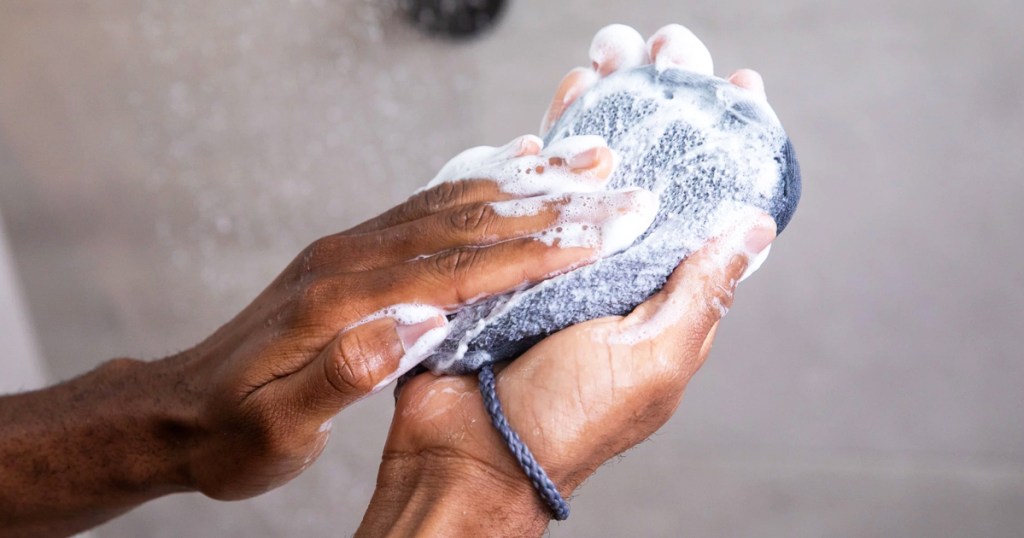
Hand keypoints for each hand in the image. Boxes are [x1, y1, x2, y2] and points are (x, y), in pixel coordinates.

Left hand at [0, 131, 654, 534]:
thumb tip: (417, 322)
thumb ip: (344, 373)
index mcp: (338, 304)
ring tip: (578, 165)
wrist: (174, 411)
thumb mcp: (277, 427)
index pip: (455, 270)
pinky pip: (420, 210)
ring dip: (517, 186)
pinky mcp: (344, 256)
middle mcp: (346, 262)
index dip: (531, 252)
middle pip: (463, 224)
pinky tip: (505, 178)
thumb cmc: (230, 433)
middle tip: (614, 189)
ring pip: (446, 206)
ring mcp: (345, 252)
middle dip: (546, 207)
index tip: (595, 237)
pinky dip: (473, 190)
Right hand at [358, 24, 778, 535]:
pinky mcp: (506, 257)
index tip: (739, 91)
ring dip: (606, 110)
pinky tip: (561, 102)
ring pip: (590, 171)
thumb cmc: (566, 419)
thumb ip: (701, 293)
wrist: (468, 452)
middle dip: (661, 106)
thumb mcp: (653, 357)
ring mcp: (559, 262)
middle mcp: (614, 273)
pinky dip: (545, 143)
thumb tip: (753, 230)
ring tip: (617, 56)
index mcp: (661, 299)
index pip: (705, 208)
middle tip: (670, 48)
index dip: (726, 148)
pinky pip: (531, 188)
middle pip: (646, 173)